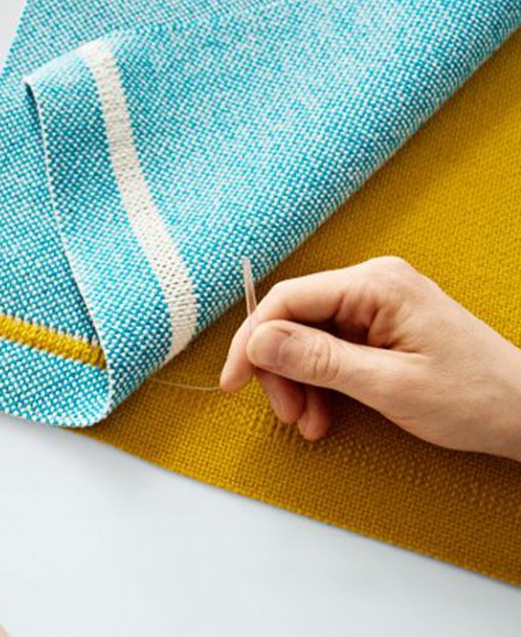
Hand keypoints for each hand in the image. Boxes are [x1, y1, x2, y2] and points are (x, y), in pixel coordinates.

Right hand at [220, 257, 520, 459]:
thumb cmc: (472, 398)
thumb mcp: (388, 385)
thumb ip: (319, 360)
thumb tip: (259, 341)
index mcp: (376, 285)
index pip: (288, 300)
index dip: (252, 341)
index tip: (234, 381)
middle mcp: (372, 284)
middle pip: (294, 320)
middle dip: (281, 370)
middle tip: (288, 414)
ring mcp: (376, 303)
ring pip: (307, 338)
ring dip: (299, 383)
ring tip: (311, 423)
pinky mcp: (379, 325)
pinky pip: (329, 348)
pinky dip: (320, 383)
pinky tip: (324, 413)